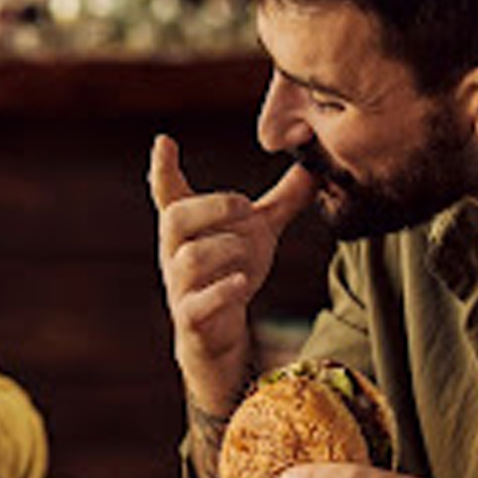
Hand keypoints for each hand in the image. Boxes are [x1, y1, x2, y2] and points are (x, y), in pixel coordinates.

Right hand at [148, 134, 317, 415]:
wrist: (218, 335)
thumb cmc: (231, 272)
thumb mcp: (259, 233)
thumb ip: (282, 201)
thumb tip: (314, 165)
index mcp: (187, 227)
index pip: (166, 192)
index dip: (163, 168)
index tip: (164, 142)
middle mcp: (175, 253)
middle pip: (175, 218)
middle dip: (213, 207)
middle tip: (246, 207)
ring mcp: (180, 286)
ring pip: (191, 258)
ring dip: (227, 250)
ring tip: (249, 257)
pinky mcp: (190, 318)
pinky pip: (198, 302)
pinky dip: (221, 290)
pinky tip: (241, 283)